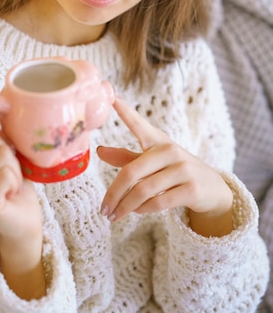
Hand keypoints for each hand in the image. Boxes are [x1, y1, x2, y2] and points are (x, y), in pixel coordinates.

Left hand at [97, 97, 232, 236]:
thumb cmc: (175, 172)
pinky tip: (136, 212)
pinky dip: (143, 210)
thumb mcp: (153, 161)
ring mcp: (183, 170)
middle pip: (132, 172)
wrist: (212, 189)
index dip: (126, 112)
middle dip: (114, 193)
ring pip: (143, 190)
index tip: (112, 97)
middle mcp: (170, 151)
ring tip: (113, 215)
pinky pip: (158, 202)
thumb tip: (99, 151)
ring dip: (125, 206)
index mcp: (158, 141)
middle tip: (102, 208)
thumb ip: (126, 158)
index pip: (139, 124)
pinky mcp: (191, 190)